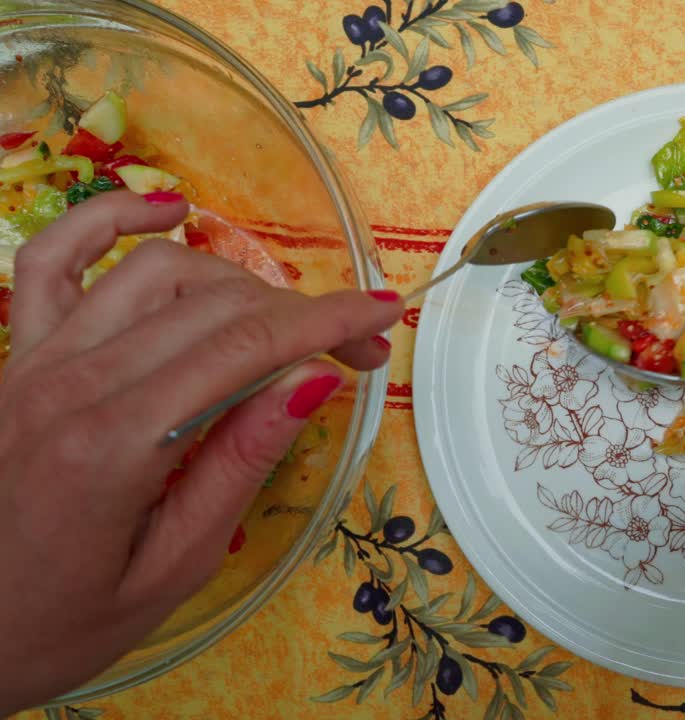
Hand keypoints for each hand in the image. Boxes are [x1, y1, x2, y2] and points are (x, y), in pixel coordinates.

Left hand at [0, 191, 402, 711]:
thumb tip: (310, 382)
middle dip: (305, 313)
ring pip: (158, 272)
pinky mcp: (15, 357)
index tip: (385, 315)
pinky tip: (167, 213)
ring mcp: (33, 360)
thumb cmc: (63, 619)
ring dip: (239, 282)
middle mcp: (70, 383)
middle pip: (215, 305)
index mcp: (114, 445)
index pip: (247, 347)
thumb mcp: (174, 567)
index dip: (328, 322)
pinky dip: (109, 219)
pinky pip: (54, 258)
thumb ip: (240, 465)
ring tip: (284, 322)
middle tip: (357, 351)